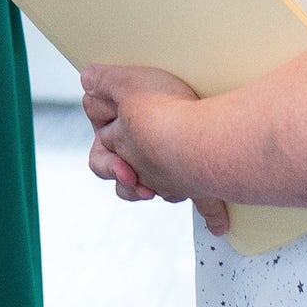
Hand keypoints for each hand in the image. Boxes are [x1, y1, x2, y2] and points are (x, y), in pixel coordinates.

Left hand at [79, 63, 200, 204]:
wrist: (198, 142)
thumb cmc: (162, 111)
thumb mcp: (125, 82)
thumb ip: (104, 81)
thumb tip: (87, 81)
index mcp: (121, 146)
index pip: (101, 153)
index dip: (104, 142)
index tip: (109, 130)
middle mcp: (144, 169)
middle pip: (125, 179)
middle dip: (123, 173)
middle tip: (128, 166)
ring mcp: (171, 182)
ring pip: (157, 191)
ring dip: (153, 190)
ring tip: (153, 185)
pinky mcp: (203, 187)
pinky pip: (207, 205)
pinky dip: (213, 215)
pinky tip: (218, 224)